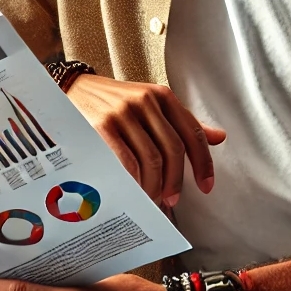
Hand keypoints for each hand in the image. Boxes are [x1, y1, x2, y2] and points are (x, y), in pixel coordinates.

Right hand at [66, 75, 224, 206]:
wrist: (71, 90)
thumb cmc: (114, 103)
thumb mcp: (151, 105)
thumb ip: (182, 122)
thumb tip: (219, 137)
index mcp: (162, 96)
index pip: (192, 133)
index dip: (203, 164)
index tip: (206, 186)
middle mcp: (145, 101)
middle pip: (173, 151)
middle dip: (175, 182)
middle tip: (171, 200)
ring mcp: (123, 113)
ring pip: (151, 160)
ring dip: (154, 186)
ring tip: (150, 197)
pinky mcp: (103, 125)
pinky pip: (127, 162)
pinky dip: (134, 181)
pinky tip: (133, 188)